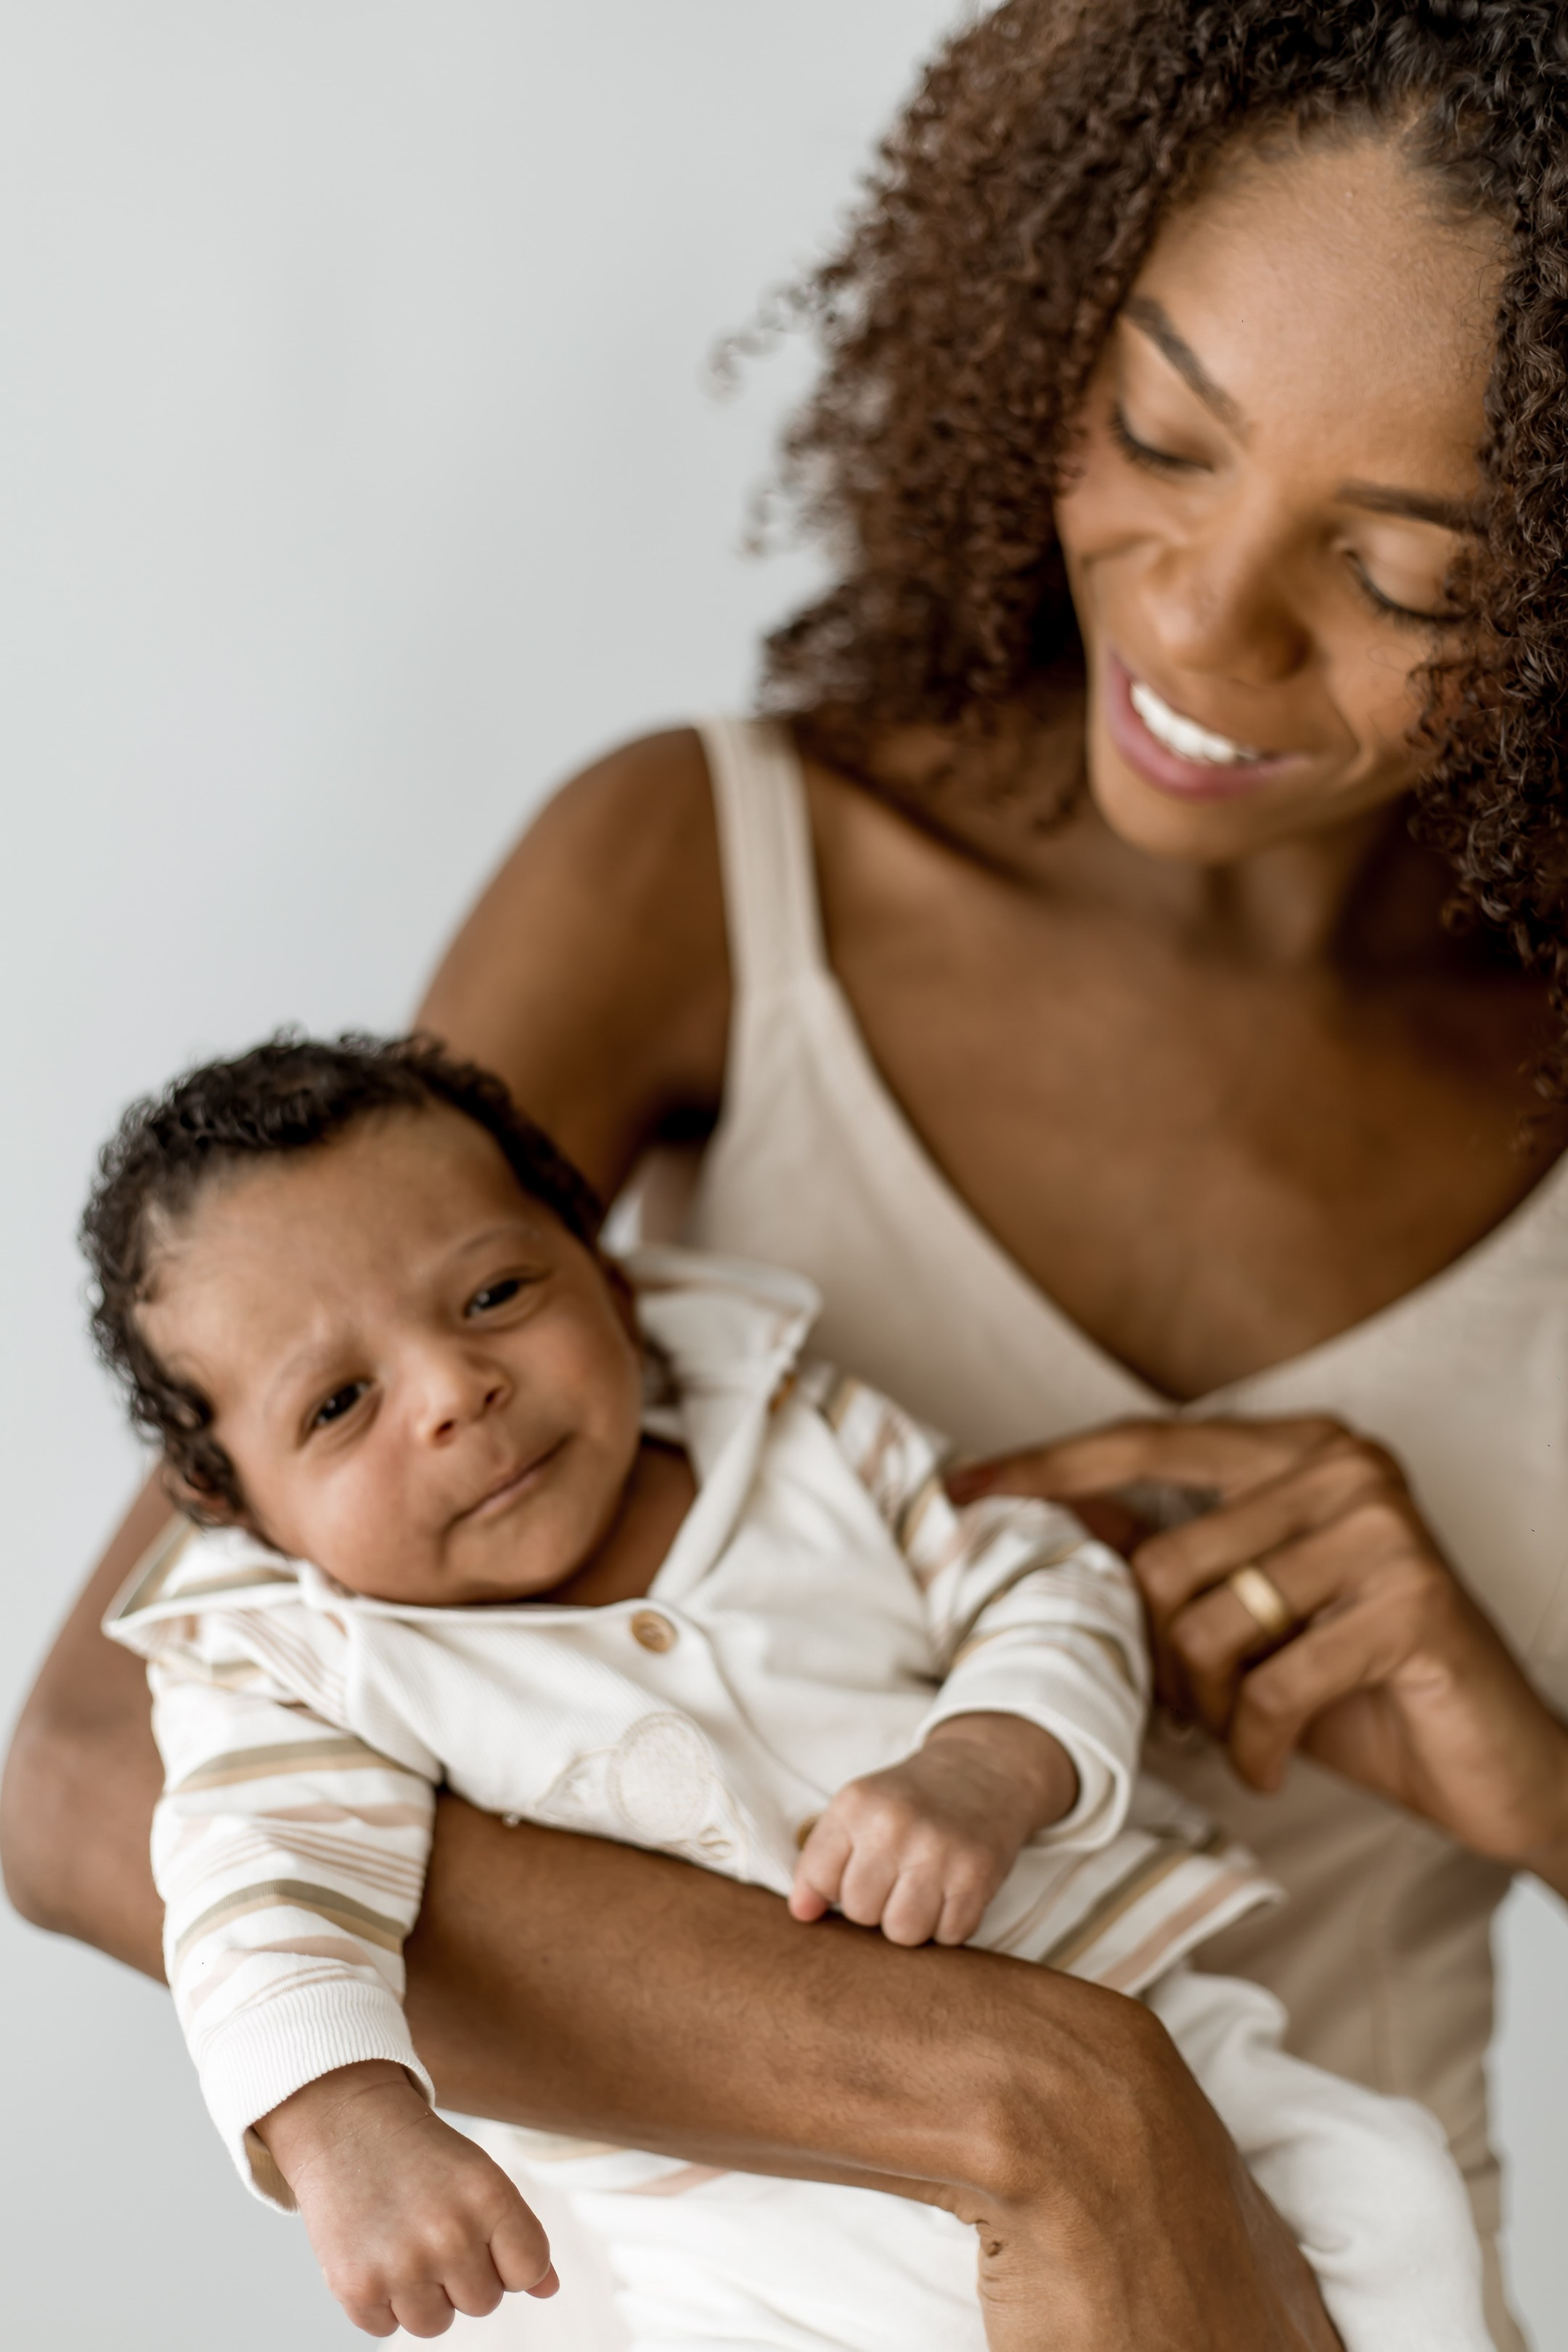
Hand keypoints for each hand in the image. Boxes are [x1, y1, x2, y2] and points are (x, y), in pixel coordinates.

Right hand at [256, 2059, 557, 2337]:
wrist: (345, 2123)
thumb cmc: (422, 2156)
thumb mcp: (479, 2178)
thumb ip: (519, 2235)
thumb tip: (549, 2291)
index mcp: (489, 2197)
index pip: (528, 2271)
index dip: (508, 2261)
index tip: (483, 2236)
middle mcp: (449, 2234)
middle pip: (483, 2302)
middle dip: (463, 2276)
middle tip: (433, 2230)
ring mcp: (401, 2265)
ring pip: (436, 2323)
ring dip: (422, 2295)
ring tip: (403, 2243)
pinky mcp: (356, 2288)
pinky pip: (386, 2328)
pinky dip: (380, 2300)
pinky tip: (373, 2251)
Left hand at [788, 1712, 1077, 1945]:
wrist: (984, 1770)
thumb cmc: (912, 1799)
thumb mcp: (858, 1809)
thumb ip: (821, 1859)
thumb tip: (801, 1915)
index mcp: (856, 1805)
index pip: (819, 1880)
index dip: (833, 1889)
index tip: (854, 1873)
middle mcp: (894, 1826)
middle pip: (860, 1912)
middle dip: (874, 1906)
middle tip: (894, 1878)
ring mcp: (938, 1851)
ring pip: (902, 1932)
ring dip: (910, 1922)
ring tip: (920, 1891)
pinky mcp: (976, 1875)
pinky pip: (948, 1936)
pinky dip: (948, 1925)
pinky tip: (950, 1893)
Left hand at [951, 1415, 1567, 1886]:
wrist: (1499, 1765)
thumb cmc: (1361, 1685)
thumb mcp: (1250, 1614)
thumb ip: (1166, 1550)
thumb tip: (1045, 1505)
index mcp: (1300, 1448)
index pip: (1147, 1444)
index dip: (1048, 1469)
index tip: (959, 1490)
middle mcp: (1346, 1466)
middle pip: (1166, 1560)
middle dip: (1159, 1658)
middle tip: (1190, 1708)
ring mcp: (1384, 1528)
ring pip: (1207, 1624)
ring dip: (1205, 1706)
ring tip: (1237, 1729)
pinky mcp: (1411, 1602)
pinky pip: (1269, 1686)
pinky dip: (1254, 1746)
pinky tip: (1274, 1763)